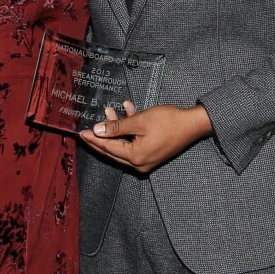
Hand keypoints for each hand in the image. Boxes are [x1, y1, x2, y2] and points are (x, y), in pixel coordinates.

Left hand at [79, 103, 211, 173]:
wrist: (193, 124)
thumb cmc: (168, 121)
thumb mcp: (139, 121)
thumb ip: (117, 127)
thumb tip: (97, 131)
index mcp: (135, 157)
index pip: (108, 148)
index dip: (94, 139)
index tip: (81, 132)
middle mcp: (139, 163)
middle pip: (113, 149)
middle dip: (101, 136)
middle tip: (87, 128)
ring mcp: (146, 160)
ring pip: (123, 144)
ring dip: (116, 128)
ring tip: (110, 110)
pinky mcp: (151, 154)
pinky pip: (134, 142)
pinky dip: (129, 129)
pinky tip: (129, 110)